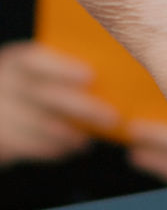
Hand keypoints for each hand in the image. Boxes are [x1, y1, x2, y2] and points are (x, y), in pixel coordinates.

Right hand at [0, 40, 117, 164]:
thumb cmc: (21, 87)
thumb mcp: (28, 72)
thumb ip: (57, 68)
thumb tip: (106, 70)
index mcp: (15, 61)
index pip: (36, 60)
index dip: (63, 68)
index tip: (91, 76)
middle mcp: (4, 84)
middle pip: (44, 95)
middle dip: (82, 107)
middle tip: (111, 116)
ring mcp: (0, 113)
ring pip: (40, 125)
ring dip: (71, 133)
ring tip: (93, 136)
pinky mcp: (1, 139)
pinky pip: (31, 147)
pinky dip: (56, 149)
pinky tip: (75, 147)